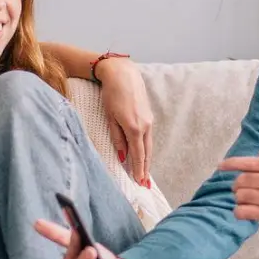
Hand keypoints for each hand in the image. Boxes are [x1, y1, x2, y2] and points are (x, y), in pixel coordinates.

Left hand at [97, 57, 155, 186]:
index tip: (139, 182)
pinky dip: (146, 148)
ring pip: (149, 145)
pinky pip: (148, 136)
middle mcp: (145, 126)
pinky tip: (144, 153)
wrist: (123, 74)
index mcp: (134, 128)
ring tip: (145, 173)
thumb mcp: (110, 117)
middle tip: (145, 184)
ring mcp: (149, 120)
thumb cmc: (111, 94)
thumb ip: (117, 138)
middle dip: (145, 169)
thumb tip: (123, 155)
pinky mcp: (148, 115)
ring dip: (147, 160)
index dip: (138, 169)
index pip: (137, 154)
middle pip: (146, 152)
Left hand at [220, 152, 258, 255]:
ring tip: (249, 203)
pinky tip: (246, 214)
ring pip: (239, 196)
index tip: (221, 166)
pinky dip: (240, 213)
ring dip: (240, 200)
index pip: (247, 162)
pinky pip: (241, 211)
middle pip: (240, 180)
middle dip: (238, 186)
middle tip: (242, 192)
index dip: (230, 164)